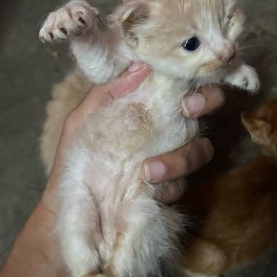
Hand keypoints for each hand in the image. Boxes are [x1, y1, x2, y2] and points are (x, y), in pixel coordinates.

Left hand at [0, 64, 223, 276]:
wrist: (69, 210)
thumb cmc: (74, 160)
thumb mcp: (82, 121)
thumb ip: (107, 93)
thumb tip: (141, 66)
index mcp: (146, 110)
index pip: (180, 86)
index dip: (193, 80)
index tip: (185, 85)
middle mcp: (165, 132)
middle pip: (204, 111)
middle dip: (206, 103)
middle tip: (189, 109)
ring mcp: (170, 163)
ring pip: (198, 151)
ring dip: (180, 158)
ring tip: (148, 170)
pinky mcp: (169, 192)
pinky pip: (182, 185)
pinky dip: (168, 186)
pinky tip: (148, 189)